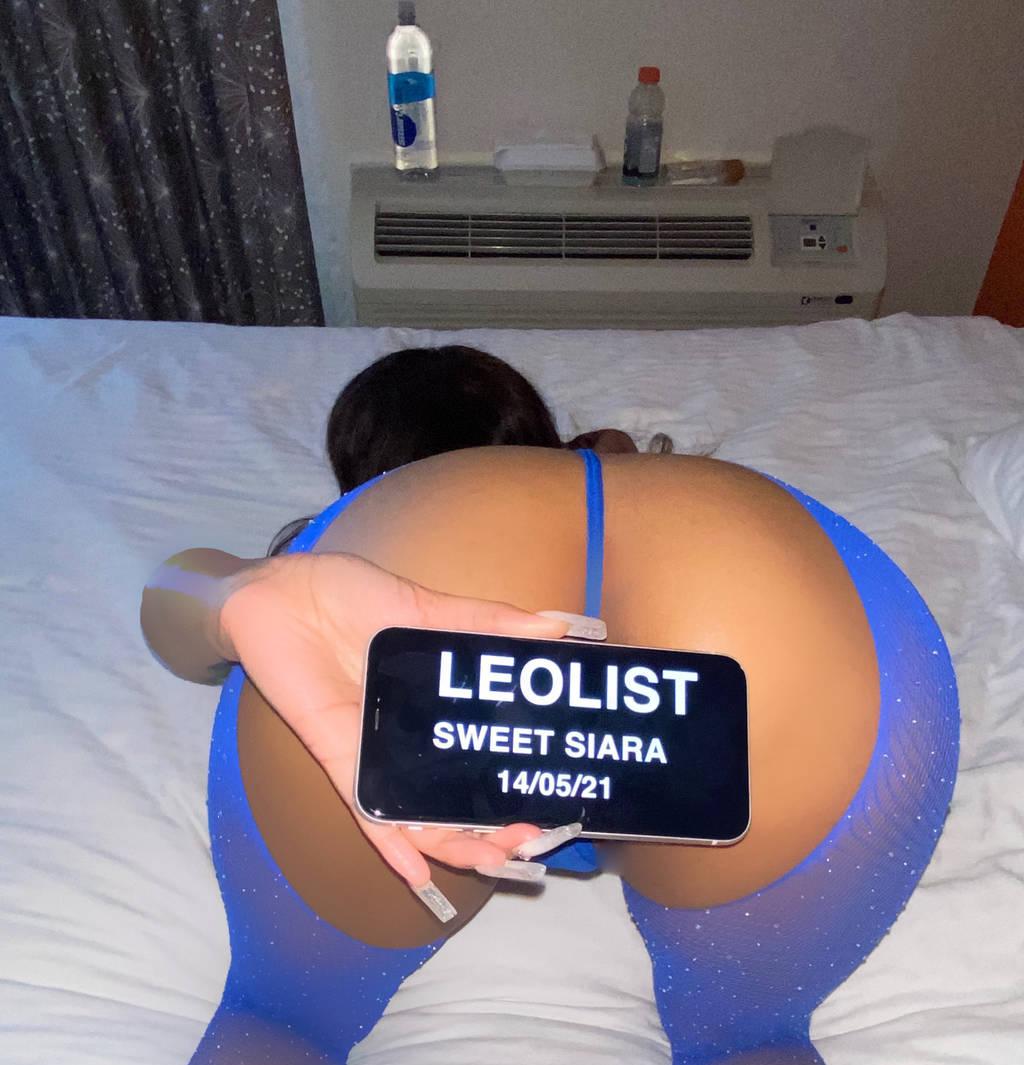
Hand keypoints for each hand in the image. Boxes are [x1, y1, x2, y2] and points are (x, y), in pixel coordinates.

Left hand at [217, 552, 568, 894]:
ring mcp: (370, 751)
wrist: (279, 590)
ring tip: (493, 861)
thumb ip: (484, 621)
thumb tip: (555, 627)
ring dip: (453, 844)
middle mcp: (404, 739)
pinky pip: (365, 807)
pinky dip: (390, 841)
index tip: (554, 796)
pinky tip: (418, 873)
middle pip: (451, 798)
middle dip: (491, 828)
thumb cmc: (345, 594)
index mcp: (429, 704)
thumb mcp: (424, 606)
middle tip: (529, 839)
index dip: (511, 780)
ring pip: (415, 815)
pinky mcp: (336, 753)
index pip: (478, 754)